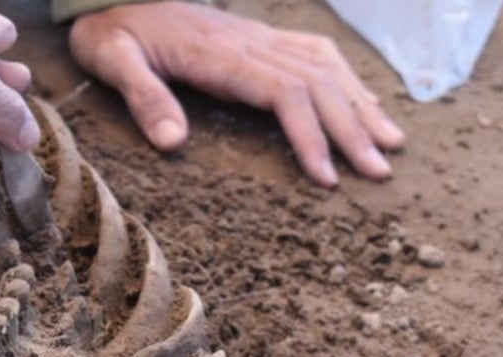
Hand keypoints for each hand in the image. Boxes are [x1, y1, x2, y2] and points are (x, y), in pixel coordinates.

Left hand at [68, 3, 405, 185]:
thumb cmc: (111, 32)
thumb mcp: (113, 61)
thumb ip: (143, 97)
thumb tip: (172, 142)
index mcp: (220, 54)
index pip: (283, 92)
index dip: (310, 134)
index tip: (327, 178)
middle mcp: (250, 43)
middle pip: (318, 82)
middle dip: (352, 128)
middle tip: (379, 173)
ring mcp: (259, 38)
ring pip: (326, 67)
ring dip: (360, 105)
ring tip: (391, 144)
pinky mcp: (258, 39)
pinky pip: (315, 54)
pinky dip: (347, 81)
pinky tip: (365, 104)